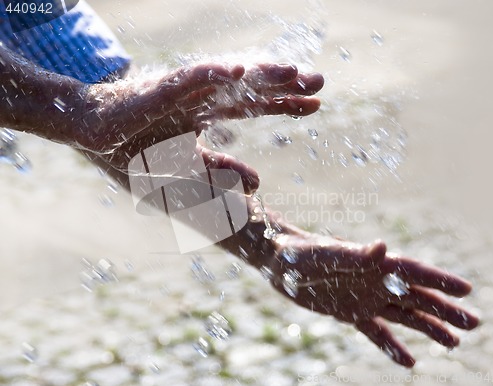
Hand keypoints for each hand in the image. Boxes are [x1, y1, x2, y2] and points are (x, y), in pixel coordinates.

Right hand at [80, 62, 323, 191]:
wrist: (92, 131)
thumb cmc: (137, 146)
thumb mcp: (187, 165)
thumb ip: (221, 168)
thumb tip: (259, 182)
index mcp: (208, 111)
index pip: (254, 103)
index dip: (285, 103)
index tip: (317, 104)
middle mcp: (200, 96)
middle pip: (249, 86)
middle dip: (284, 83)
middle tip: (320, 80)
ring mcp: (181, 91)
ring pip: (226, 78)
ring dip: (258, 72)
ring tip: (291, 70)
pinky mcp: (156, 91)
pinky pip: (186, 81)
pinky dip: (211, 75)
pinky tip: (237, 71)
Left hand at [267, 231, 478, 366]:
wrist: (278, 261)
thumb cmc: (300, 252)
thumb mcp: (326, 254)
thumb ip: (355, 254)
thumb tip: (384, 248)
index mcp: (373, 264)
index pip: (413, 272)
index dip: (440, 281)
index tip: (467, 290)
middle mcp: (374, 281)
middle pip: (416, 297)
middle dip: (445, 309)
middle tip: (475, 323)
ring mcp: (363, 298)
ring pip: (403, 316)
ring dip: (428, 328)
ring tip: (454, 343)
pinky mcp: (349, 313)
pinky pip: (375, 333)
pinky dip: (391, 346)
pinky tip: (409, 362)